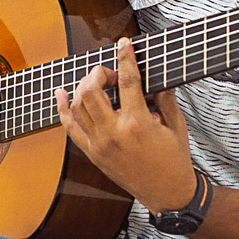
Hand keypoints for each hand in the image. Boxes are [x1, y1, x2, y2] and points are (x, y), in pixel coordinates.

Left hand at [55, 37, 195, 212]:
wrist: (167, 194)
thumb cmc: (174, 161)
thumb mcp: (177, 125)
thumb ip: (165, 97)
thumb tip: (156, 77)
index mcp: (137, 123)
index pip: (126, 80)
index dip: (124, 58)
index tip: (123, 44)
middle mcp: (113, 133)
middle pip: (91, 91)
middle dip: (98, 74)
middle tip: (110, 73)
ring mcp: (99, 145)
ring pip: (77, 106)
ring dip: (83, 87)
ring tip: (95, 82)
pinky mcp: (92, 154)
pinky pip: (70, 128)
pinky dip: (63, 109)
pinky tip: (61, 94)